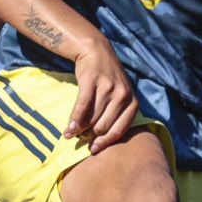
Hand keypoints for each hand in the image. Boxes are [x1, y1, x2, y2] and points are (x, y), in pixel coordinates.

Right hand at [67, 35, 139, 150]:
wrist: (96, 51)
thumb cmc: (108, 79)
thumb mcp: (120, 96)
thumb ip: (115, 115)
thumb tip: (99, 141)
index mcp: (132, 102)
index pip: (119, 130)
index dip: (105, 143)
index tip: (93, 150)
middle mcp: (123, 96)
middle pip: (103, 126)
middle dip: (90, 136)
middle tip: (80, 139)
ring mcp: (108, 88)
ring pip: (92, 118)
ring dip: (79, 130)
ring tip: (70, 135)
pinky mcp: (92, 82)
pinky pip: (82, 107)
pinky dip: (74, 121)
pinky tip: (68, 130)